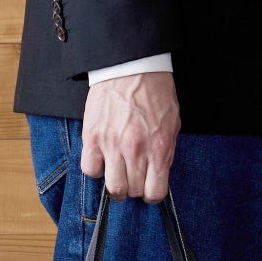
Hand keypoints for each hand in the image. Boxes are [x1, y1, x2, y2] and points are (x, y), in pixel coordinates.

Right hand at [81, 70, 179, 203]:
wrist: (132, 66)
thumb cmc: (155, 93)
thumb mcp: (172, 124)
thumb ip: (165, 152)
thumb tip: (157, 175)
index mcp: (157, 148)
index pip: (154, 192)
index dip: (152, 194)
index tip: (149, 188)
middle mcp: (134, 150)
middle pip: (132, 191)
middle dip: (134, 188)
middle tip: (133, 177)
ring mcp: (111, 145)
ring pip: (111, 186)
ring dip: (115, 184)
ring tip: (117, 173)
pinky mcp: (92, 137)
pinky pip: (89, 169)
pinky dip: (95, 169)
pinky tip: (102, 160)